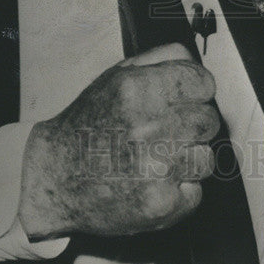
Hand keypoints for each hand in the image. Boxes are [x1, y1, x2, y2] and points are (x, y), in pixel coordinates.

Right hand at [17, 43, 218, 239]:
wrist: (54, 179)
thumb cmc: (86, 127)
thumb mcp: (116, 76)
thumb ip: (161, 58)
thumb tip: (194, 61)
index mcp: (137, 91)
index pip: (203, 83)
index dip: (196, 92)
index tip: (185, 100)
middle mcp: (147, 128)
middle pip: (208, 121)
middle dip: (192, 125)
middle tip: (167, 132)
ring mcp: (156, 168)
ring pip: (206, 158)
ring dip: (187, 159)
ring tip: (158, 159)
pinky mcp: (160, 204)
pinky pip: (195, 192)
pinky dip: (179, 191)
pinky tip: (154, 183)